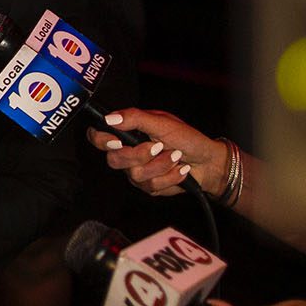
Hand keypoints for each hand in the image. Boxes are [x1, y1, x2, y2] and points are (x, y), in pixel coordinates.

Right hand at [86, 108, 227, 196]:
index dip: (100, 140)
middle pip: (114, 159)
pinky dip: (170, 176)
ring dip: (161, 165)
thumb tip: (110, 118)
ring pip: (135, 174)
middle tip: (158, 147)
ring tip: (176, 156)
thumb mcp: (162, 123)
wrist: (207, 161)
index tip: (116, 141)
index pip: (98, 136)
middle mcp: (128, 152)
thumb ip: (135, 118)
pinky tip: (180, 169)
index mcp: (128, 133)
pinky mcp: (148, 186)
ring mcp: (137, 171)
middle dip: (139, 155)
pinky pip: (151, 186)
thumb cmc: (186, 138)